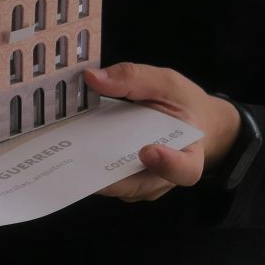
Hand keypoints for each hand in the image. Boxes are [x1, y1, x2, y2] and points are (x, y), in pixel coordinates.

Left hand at [85, 63, 239, 202]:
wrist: (188, 120)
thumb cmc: (182, 104)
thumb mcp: (166, 83)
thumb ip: (133, 78)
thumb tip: (92, 78)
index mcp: (189, 154)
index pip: (184, 169)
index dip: (168, 165)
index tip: (147, 151)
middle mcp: (166, 178)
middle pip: (139, 183)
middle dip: (110, 174)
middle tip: (83, 158)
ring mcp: (144, 185)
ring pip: (119, 186)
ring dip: (96, 172)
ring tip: (75, 151)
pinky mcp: (125, 184)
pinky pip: (108, 182)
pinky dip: (92, 168)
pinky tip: (77, 149)